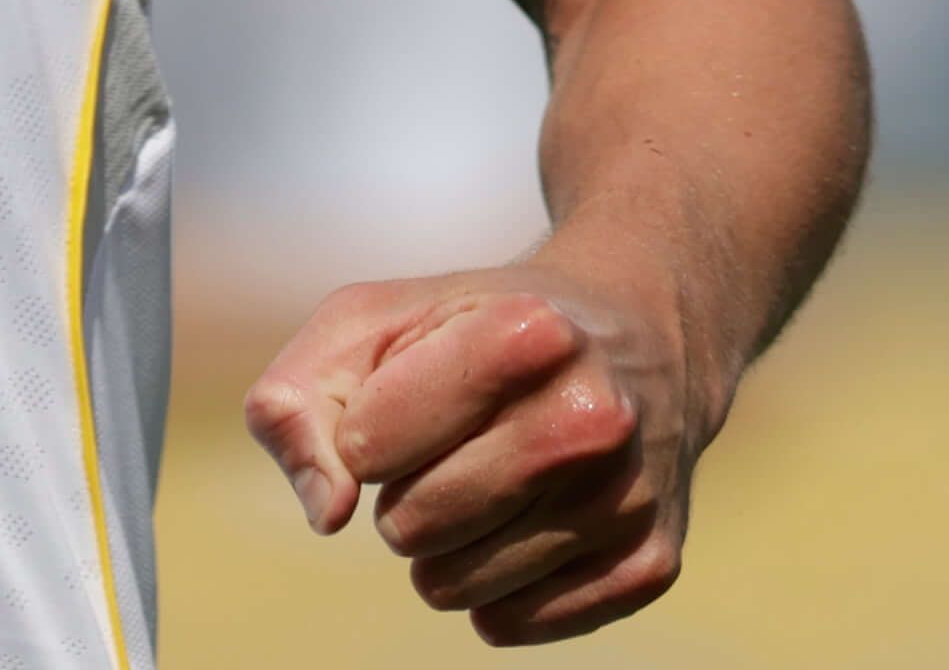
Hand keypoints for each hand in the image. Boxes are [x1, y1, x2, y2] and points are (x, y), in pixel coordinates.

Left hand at [242, 258, 705, 644]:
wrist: (635, 337)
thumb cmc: (473, 328)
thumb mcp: (368, 322)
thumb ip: (298, 402)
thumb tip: (328, 512)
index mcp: (526, 334)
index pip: (367, 447)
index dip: (365, 430)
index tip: (407, 396)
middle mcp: (594, 416)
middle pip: (412, 526)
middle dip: (403, 493)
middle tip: (449, 445)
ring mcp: (630, 498)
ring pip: (456, 588)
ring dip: (444, 546)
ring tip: (488, 478)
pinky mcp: (650, 566)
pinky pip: (511, 625)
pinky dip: (494, 588)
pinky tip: (527, 521)